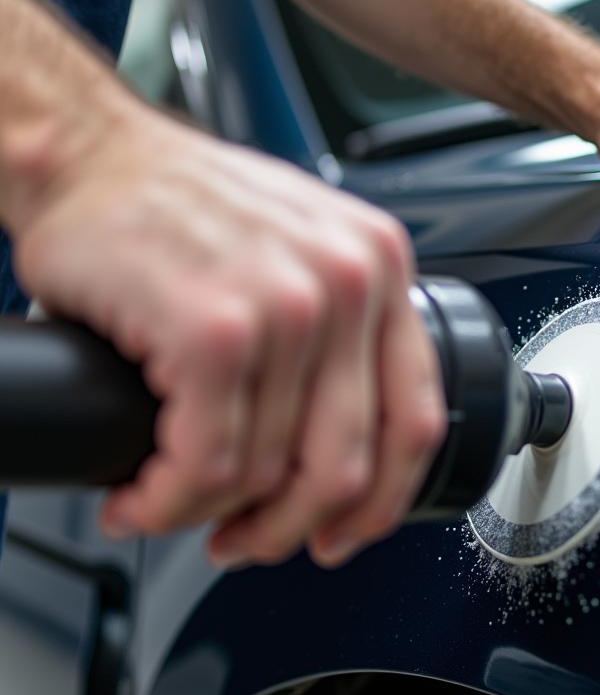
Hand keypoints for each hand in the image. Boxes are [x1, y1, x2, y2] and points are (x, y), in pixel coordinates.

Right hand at [13, 110, 445, 568]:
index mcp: (379, 266)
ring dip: (211, 515)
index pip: (415, 416)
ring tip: (172, 503)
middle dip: (289, 528)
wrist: (90, 156)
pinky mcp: (214, 331)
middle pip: (346, 466)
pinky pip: (207, 465)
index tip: (347, 530)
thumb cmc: (182, 206)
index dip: (383, 500)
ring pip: (267, 476)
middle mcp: (349, 282)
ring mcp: (287, 307)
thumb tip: (335, 444)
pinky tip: (142, 495)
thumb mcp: (299, 248)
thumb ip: (340, 328)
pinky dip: (169, 502)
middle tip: (247, 538)